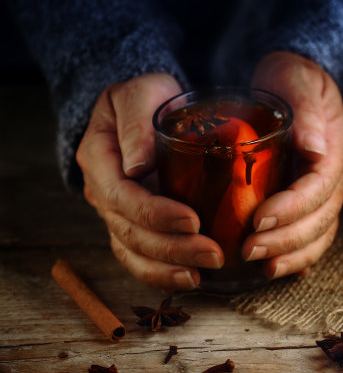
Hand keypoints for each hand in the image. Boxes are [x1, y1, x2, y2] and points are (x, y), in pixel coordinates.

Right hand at [76, 73, 222, 290]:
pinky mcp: (133, 225)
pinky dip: (162, 273)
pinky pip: (140, 258)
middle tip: (213, 253)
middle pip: (130, 232)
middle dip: (172, 248)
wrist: (144, 110)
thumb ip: (137, 124)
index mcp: (99, 159)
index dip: (156, 214)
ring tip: (203, 274)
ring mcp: (116, 213)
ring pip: (133, 252)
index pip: (122, 196)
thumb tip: (137, 166)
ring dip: (169, 267)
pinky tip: (192, 278)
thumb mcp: (142, 94)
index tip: (193, 220)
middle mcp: (103, 192)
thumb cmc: (147, 98)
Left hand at [244, 51, 342, 277]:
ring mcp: (328, 189)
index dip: (291, 208)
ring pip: (320, 233)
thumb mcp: (295, 78)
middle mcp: (338, 173)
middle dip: (286, 239)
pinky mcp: (313, 200)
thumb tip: (315, 147)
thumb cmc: (289, 77)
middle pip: (321, 218)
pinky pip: (313, 235)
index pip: (319, 186)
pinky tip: (276, 268)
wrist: (292, 83)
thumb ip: (306, 108)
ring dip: (292, 254)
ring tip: (261, 266)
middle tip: (248, 250)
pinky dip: (297, 256)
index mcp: (337, 146)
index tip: (257, 219)